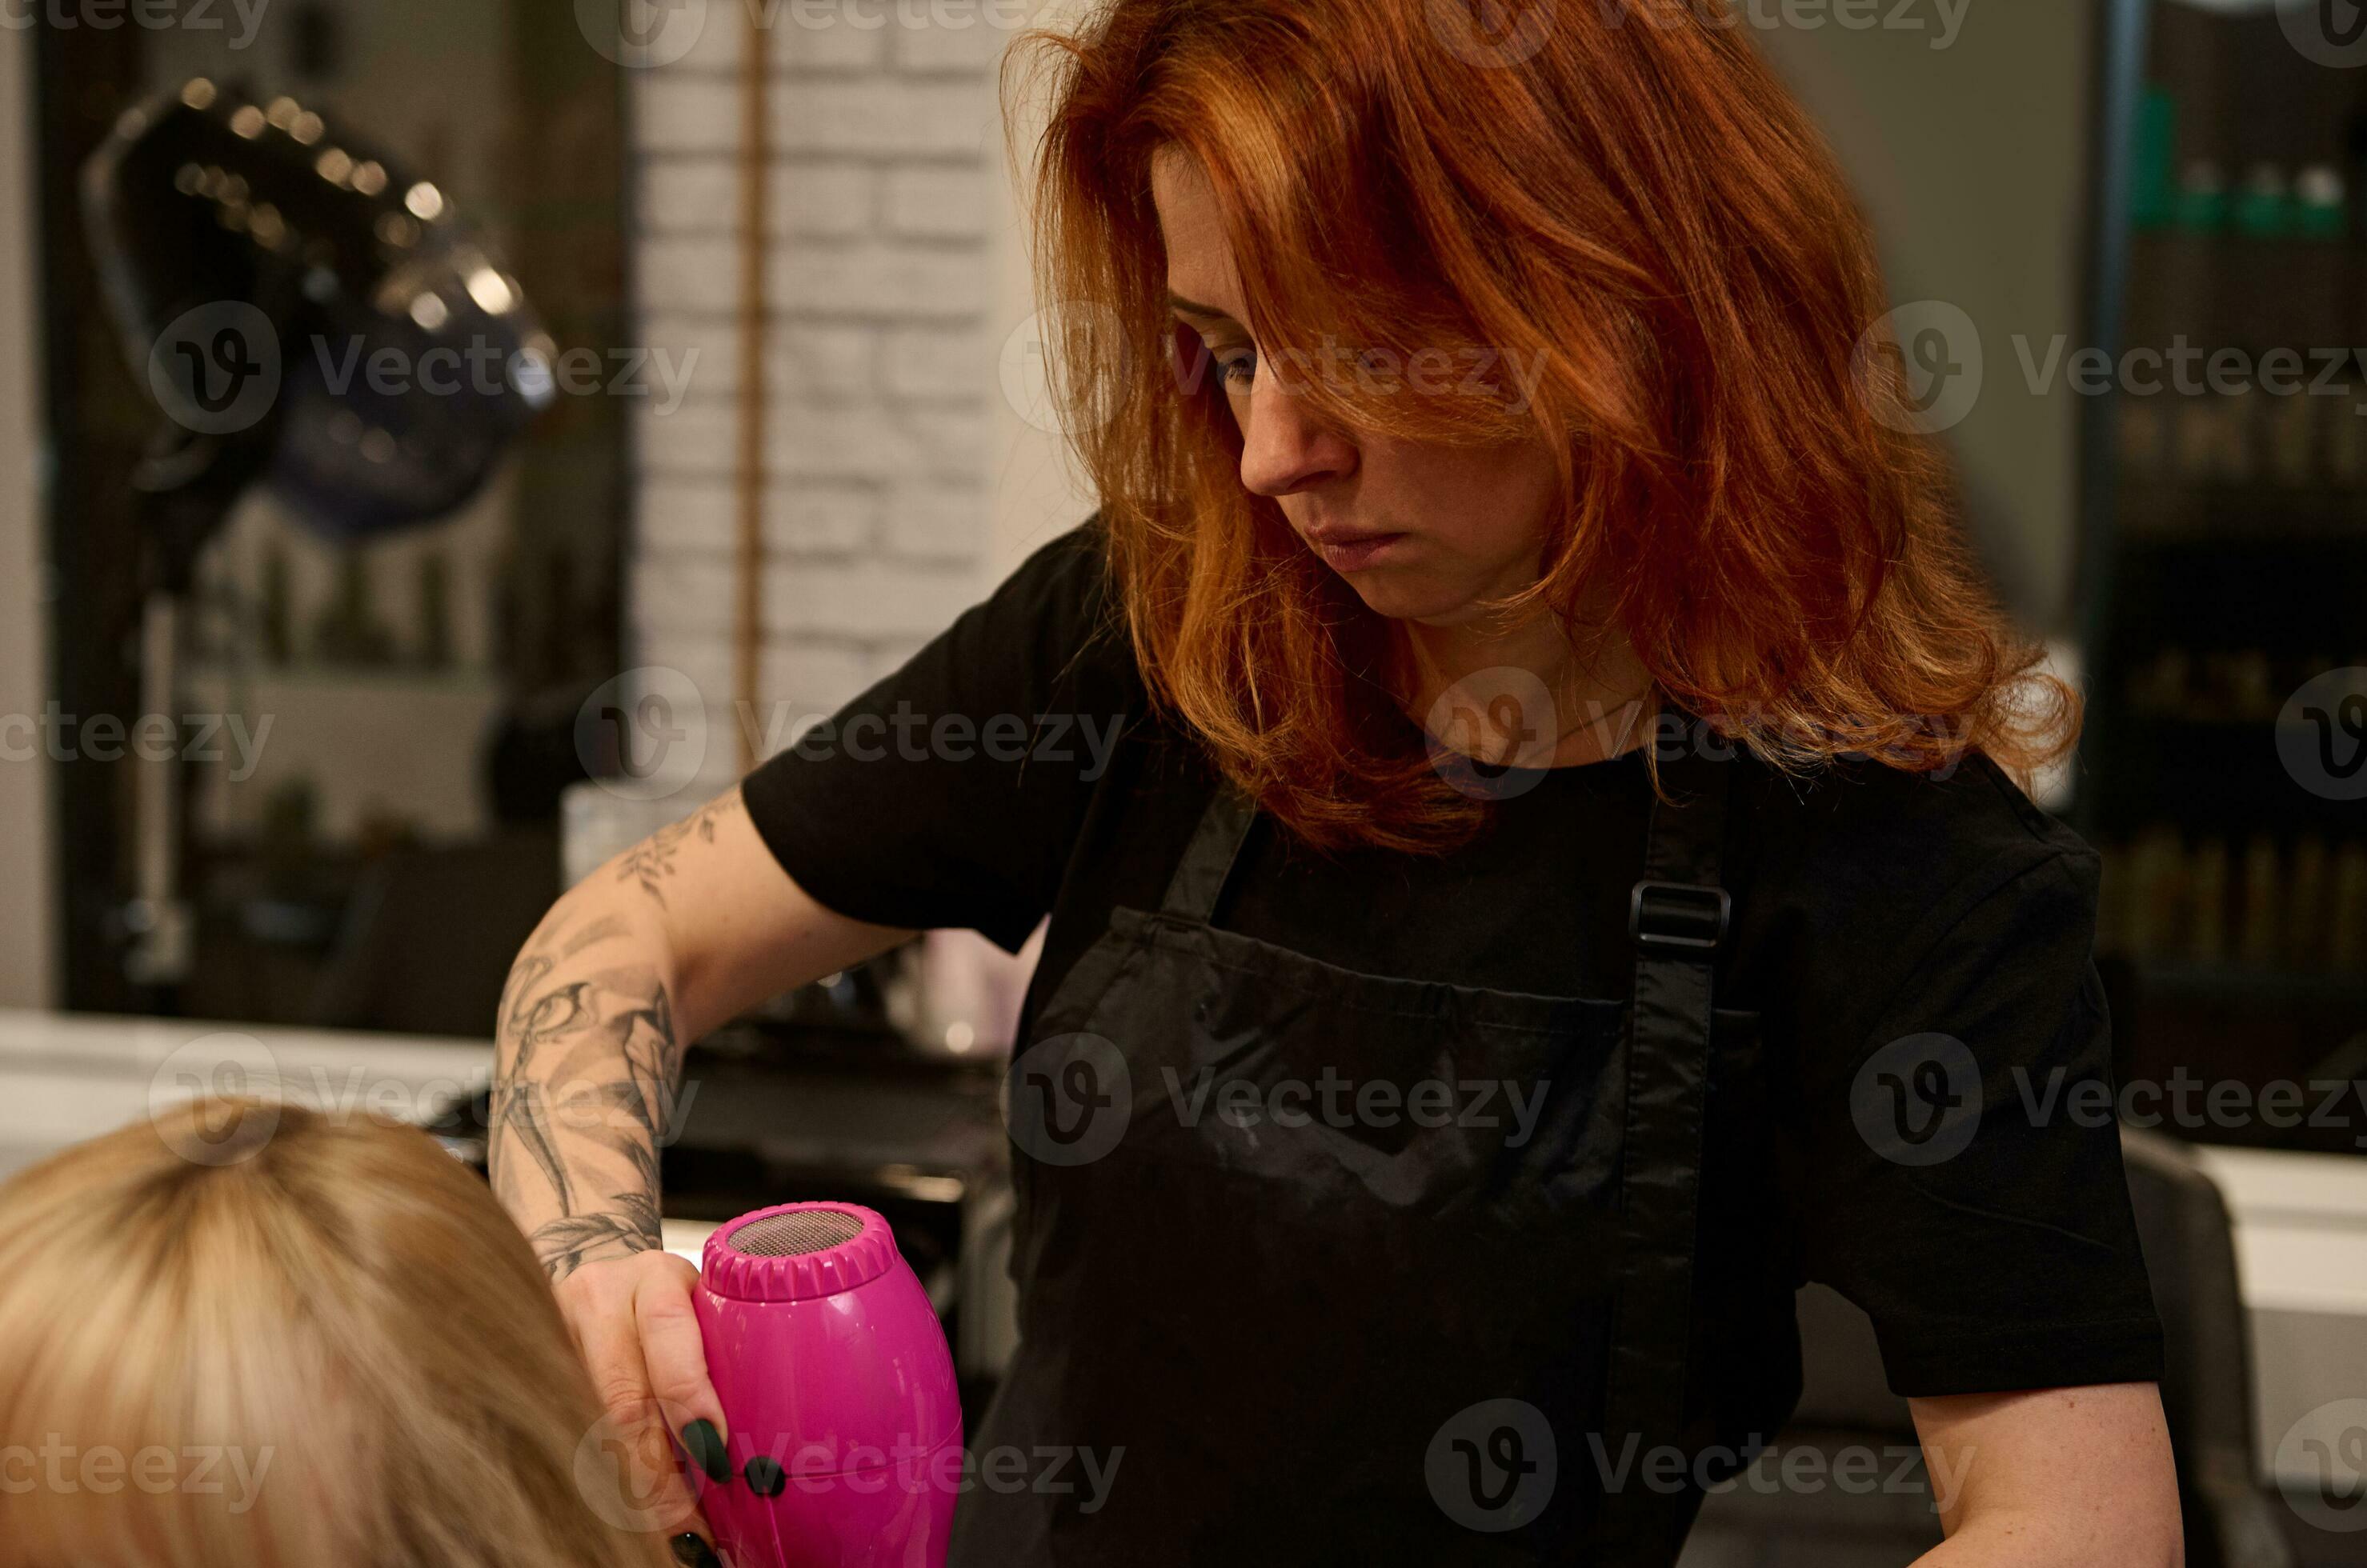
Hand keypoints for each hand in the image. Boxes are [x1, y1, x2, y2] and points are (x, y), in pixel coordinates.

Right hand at [555, 1249, 729, 1565]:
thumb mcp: (702, 1305)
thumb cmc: (670, 1302)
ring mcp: (557, 1334)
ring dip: (630, 1487)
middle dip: (658, 1471)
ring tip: (668, 1531)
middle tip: (690, 1524)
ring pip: (591, 1424)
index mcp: (655, 1277)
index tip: (715, 1455)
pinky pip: (568, 1433)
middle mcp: (599, 1300)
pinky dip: (604, 1479)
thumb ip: (724, 1355)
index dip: (688, 1397)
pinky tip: (629, 1512)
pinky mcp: (535, 1369)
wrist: (598, 1274)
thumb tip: (761, 1450)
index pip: (666, 1331)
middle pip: (622, 1396)